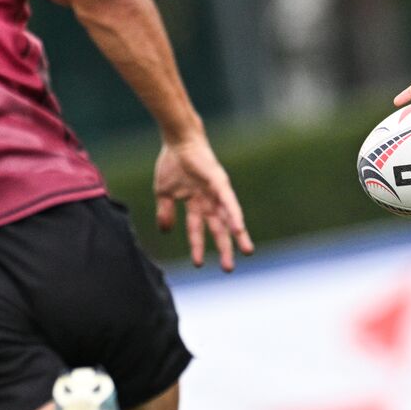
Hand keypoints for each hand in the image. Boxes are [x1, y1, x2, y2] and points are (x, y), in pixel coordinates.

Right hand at [154, 138, 252, 270]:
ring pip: (229, 217)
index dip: (197, 246)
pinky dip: (234, 215)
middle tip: (228, 268)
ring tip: (246, 251)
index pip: (197, 230)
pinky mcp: (220, 182)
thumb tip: (165, 231)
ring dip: (237, 234)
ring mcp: (216, 192)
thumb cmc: (172, 163)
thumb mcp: (164, 193)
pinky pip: (229, 202)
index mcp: (196, 204)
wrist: (177, 141)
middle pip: (219, 228)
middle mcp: (209, 200)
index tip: (197, 264)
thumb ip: (166, 212)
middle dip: (224, 248)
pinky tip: (239, 229)